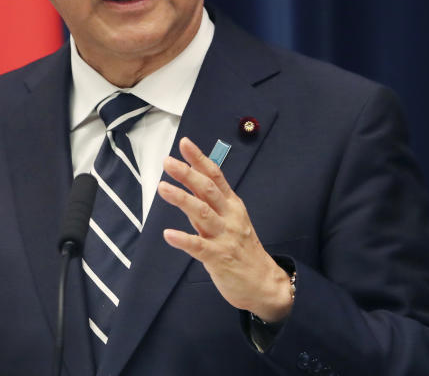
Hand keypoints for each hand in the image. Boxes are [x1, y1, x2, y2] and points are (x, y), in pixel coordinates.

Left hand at [158, 137, 292, 321]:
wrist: (265, 284)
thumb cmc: (243, 249)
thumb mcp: (231, 221)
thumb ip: (210, 205)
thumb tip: (188, 185)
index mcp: (232, 205)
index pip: (215, 176)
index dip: (200, 159)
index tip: (184, 143)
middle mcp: (229, 217)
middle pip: (207, 190)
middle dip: (187, 173)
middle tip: (168, 161)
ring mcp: (225, 237)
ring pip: (202, 213)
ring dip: (182, 199)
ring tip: (162, 188)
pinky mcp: (219, 258)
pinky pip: (199, 247)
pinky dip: (183, 239)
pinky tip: (168, 234)